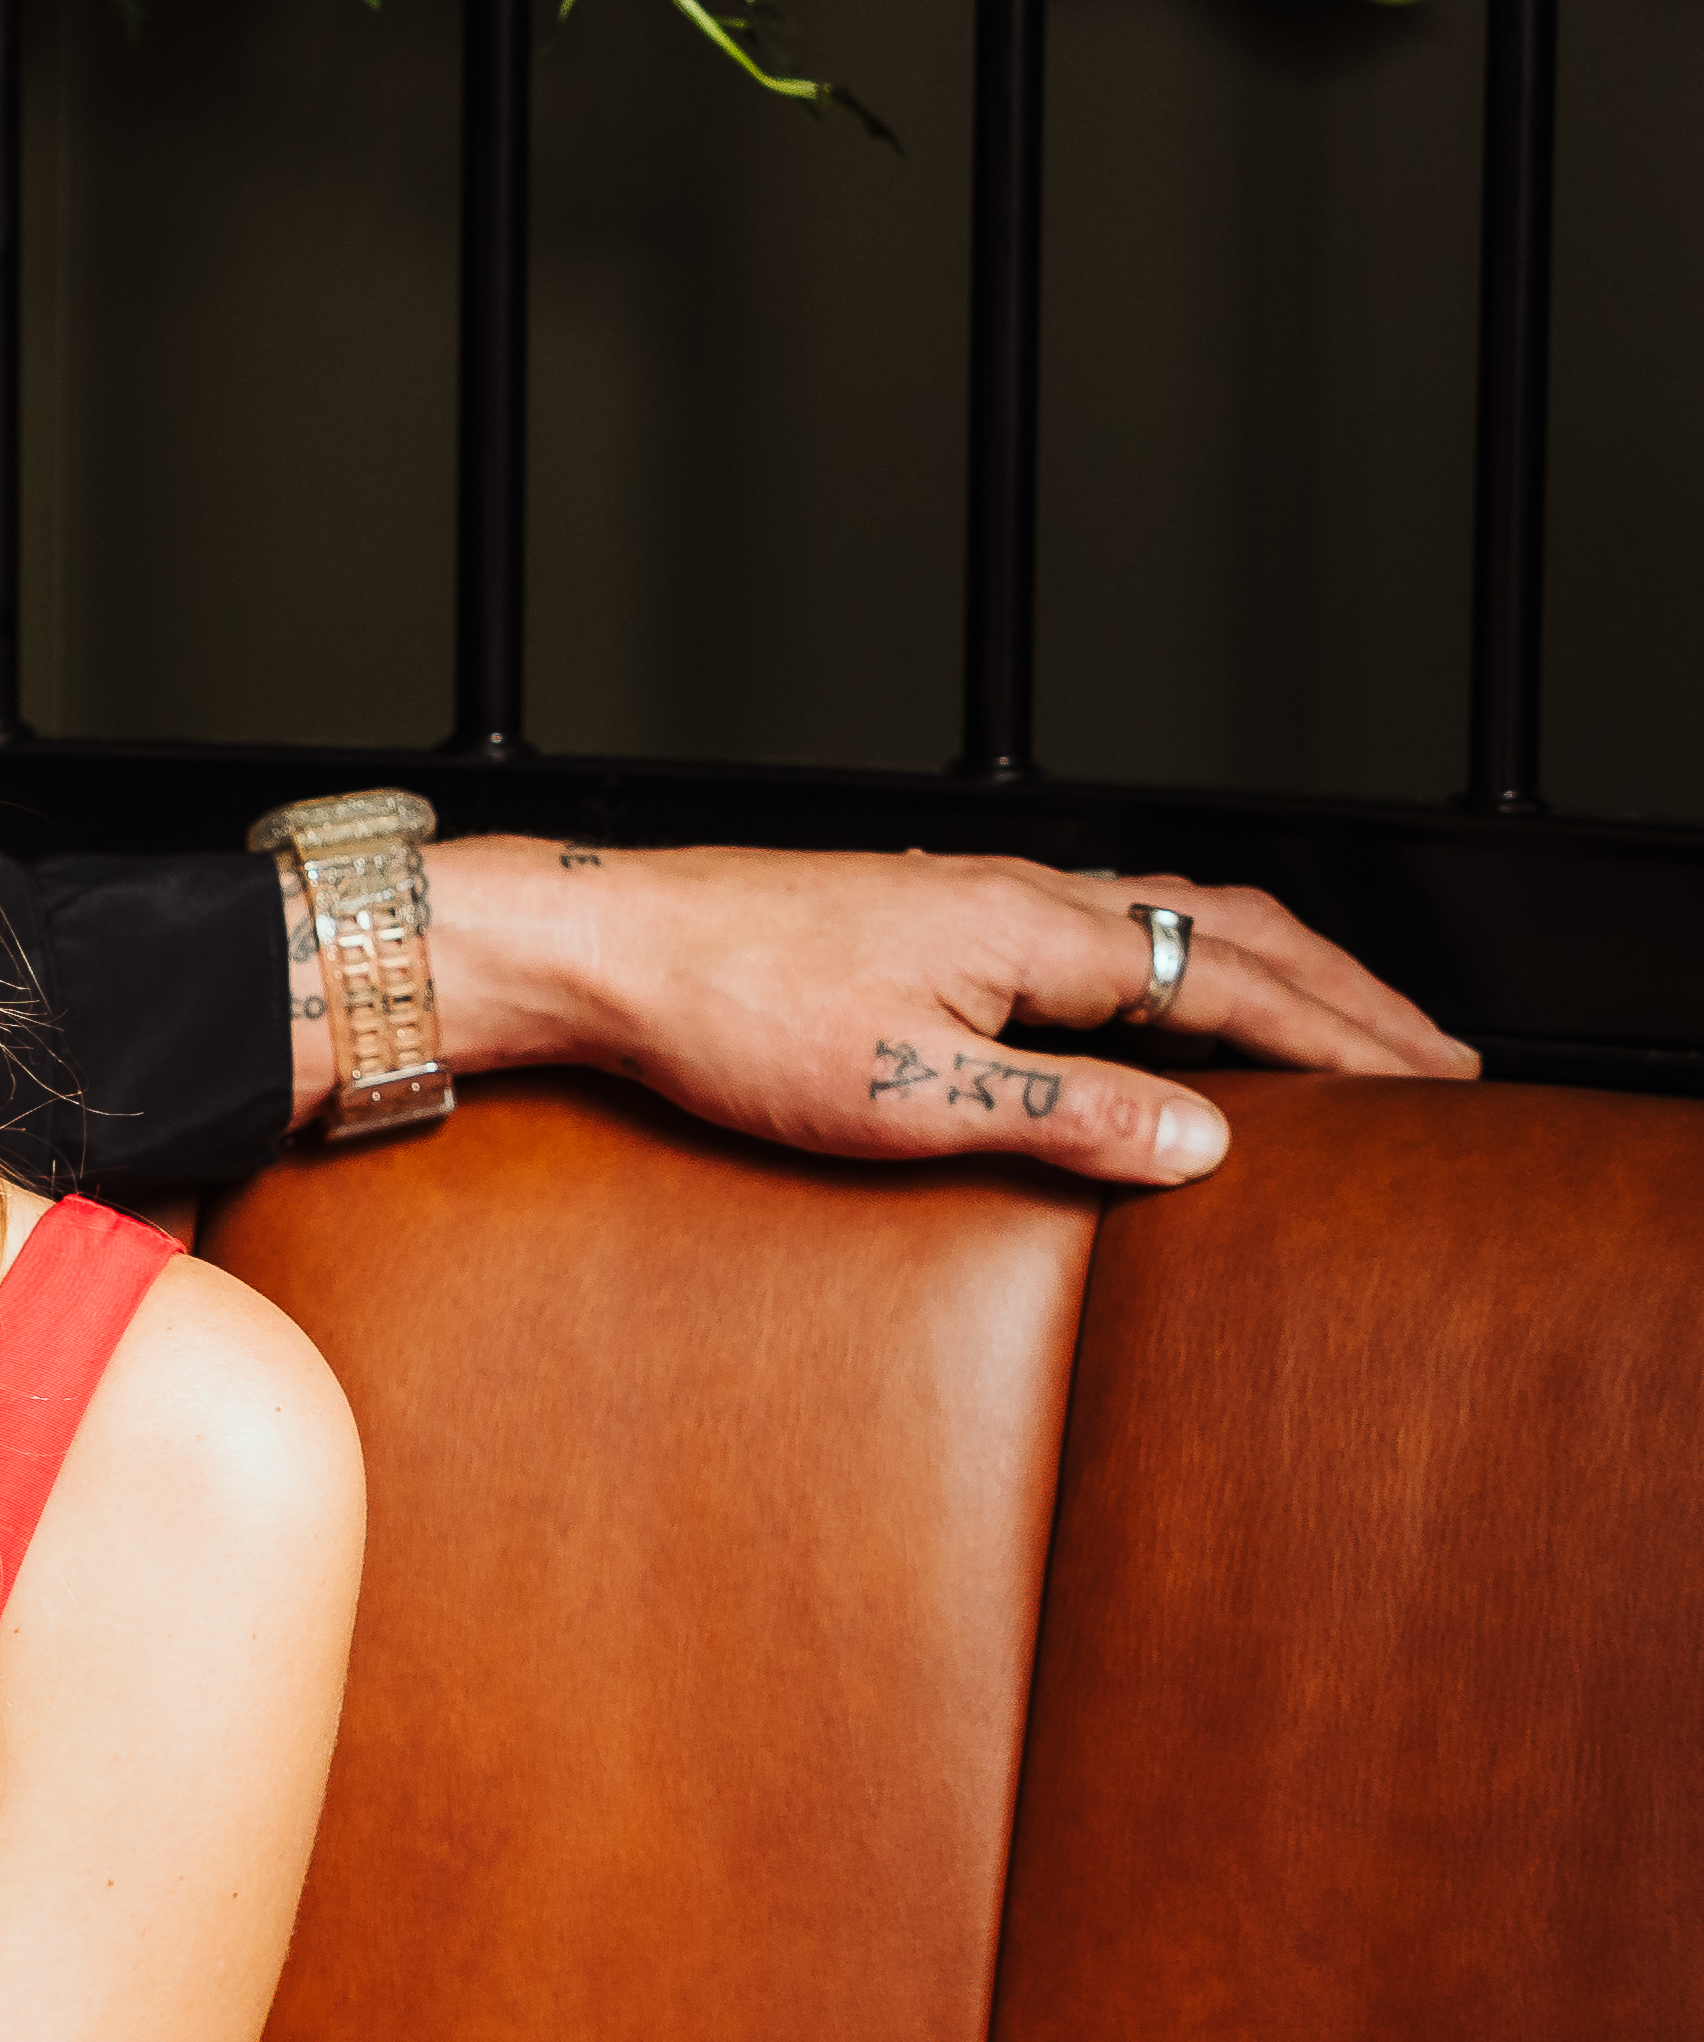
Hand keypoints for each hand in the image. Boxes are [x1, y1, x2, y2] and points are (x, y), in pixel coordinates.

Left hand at [419, 838, 1475, 1189]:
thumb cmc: (729, 1015)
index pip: (1244, 986)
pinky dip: (1184, 957)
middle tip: (1435, 1058)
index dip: (1350, 1040)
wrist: (605, 947)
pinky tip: (1169, 991)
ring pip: (1173, 917)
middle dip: (1346, 998)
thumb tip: (1209, 1147)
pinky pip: (1103, 922)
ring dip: (1274, 971)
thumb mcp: (905, 1096)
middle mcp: (1026, 893)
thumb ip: (1064, 1118)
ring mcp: (978, 897)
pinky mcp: (930, 915)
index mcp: (1041, 931)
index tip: (1436, 1086)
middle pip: (1233, 935)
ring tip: (1341, 1022)